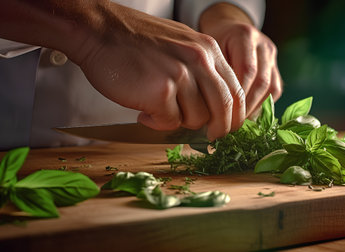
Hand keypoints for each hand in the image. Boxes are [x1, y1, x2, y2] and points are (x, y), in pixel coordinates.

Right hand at [68, 3, 245, 139]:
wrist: (99, 32)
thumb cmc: (137, 44)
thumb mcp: (181, 47)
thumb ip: (201, 74)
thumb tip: (213, 111)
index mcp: (209, 50)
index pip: (236, 91)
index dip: (235, 116)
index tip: (226, 128)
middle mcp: (200, 60)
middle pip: (224, 108)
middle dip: (218, 129)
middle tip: (208, 138)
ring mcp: (181, 74)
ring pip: (197, 119)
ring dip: (179, 122)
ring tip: (159, 110)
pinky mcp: (161, 91)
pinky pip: (170, 122)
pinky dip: (158, 124)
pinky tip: (143, 112)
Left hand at [199, 3, 282, 116]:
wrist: (227, 29)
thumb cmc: (212, 44)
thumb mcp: (207, 52)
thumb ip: (213, 75)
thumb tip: (213, 109)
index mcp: (244, 35)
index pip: (246, 71)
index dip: (237, 97)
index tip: (223, 115)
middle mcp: (262, 44)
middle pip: (261, 82)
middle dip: (246, 107)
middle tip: (231, 124)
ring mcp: (272, 56)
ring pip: (271, 88)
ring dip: (255, 108)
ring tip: (239, 122)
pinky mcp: (276, 66)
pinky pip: (275, 90)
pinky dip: (263, 104)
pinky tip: (248, 114)